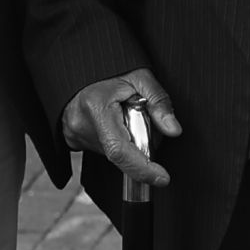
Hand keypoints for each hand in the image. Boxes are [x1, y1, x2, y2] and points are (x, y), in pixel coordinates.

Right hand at [66, 70, 181, 188]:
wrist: (79, 73)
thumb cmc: (110, 71)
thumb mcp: (139, 76)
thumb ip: (159, 102)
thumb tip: (174, 130)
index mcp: (95, 107)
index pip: (119, 150)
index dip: (142, 168)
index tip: (162, 178)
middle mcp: (81, 126)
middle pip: (121, 154)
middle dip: (140, 144)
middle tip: (141, 117)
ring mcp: (76, 137)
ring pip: (116, 154)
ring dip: (129, 141)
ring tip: (124, 115)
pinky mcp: (75, 142)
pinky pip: (106, 150)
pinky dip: (118, 141)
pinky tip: (115, 122)